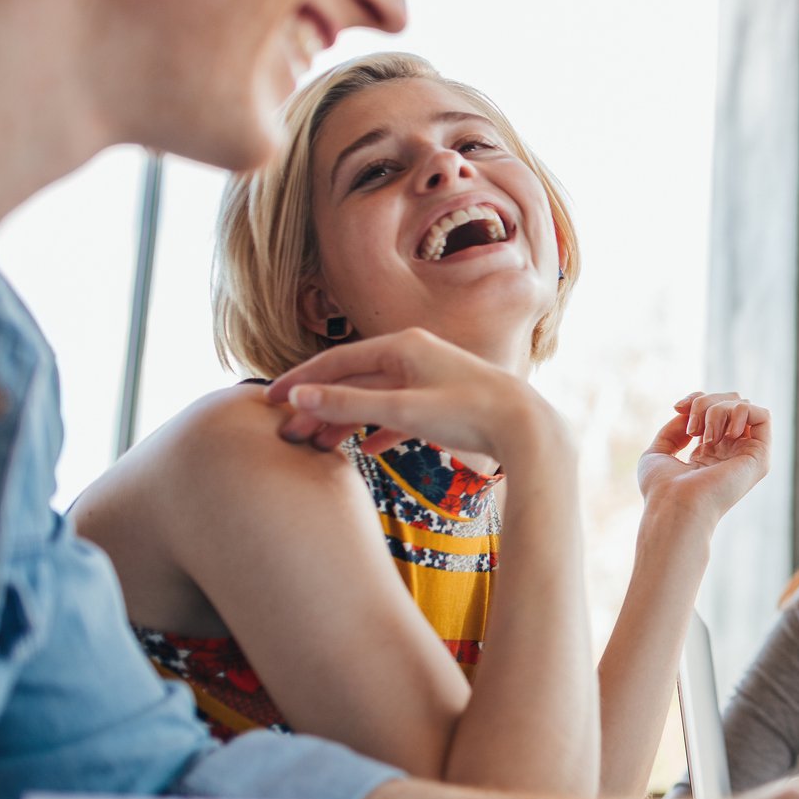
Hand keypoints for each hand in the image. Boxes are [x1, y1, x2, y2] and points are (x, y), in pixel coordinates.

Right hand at [266, 327, 562, 465]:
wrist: (527, 427)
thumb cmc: (469, 412)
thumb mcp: (403, 409)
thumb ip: (350, 405)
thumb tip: (299, 399)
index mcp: (404, 346)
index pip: (338, 360)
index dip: (302, 381)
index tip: (271, 401)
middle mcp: (416, 355)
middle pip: (353, 380)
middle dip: (319, 406)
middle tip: (286, 432)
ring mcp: (430, 379)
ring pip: (375, 399)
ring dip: (345, 421)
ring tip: (316, 446)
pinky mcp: (444, 404)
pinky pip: (400, 414)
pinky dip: (380, 431)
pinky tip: (365, 452)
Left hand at [636, 391, 770, 518]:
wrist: (674, 505)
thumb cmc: (662, 489)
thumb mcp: (659, 451)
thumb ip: (675, 429)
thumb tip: (689, 413)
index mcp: (711, 452)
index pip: (715, 408)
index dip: (697, 399)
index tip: (677, 408)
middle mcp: (731, 451)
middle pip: (730, 401)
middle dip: (706, 403)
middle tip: (692, 428)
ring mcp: (747, 454)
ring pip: (744, 405)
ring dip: (719, 410)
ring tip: (706, 436)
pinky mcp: (760, 456)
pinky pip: (763, 415)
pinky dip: (741, 412)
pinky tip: (726, 433)